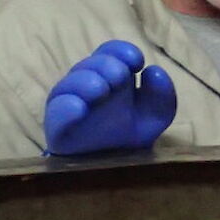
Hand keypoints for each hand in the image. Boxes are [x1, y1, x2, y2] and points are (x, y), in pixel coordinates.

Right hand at [44, 40, 176, 155]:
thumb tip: (154, 71)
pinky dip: (66, 108)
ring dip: (85, 82)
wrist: (110, 168)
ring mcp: (69, 103)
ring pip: (70, 83)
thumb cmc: (129, 133)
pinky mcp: (57, 126)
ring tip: (100, 90)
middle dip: (107, 65)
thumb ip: (163, 96)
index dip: (121, 51)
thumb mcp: (155, 116)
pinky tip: (79, 108)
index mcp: (109, 76)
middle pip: (91, 63)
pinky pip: (57, 112)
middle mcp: (86, 84)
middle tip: (119, 77)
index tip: (136, 62)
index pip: (110, 52)